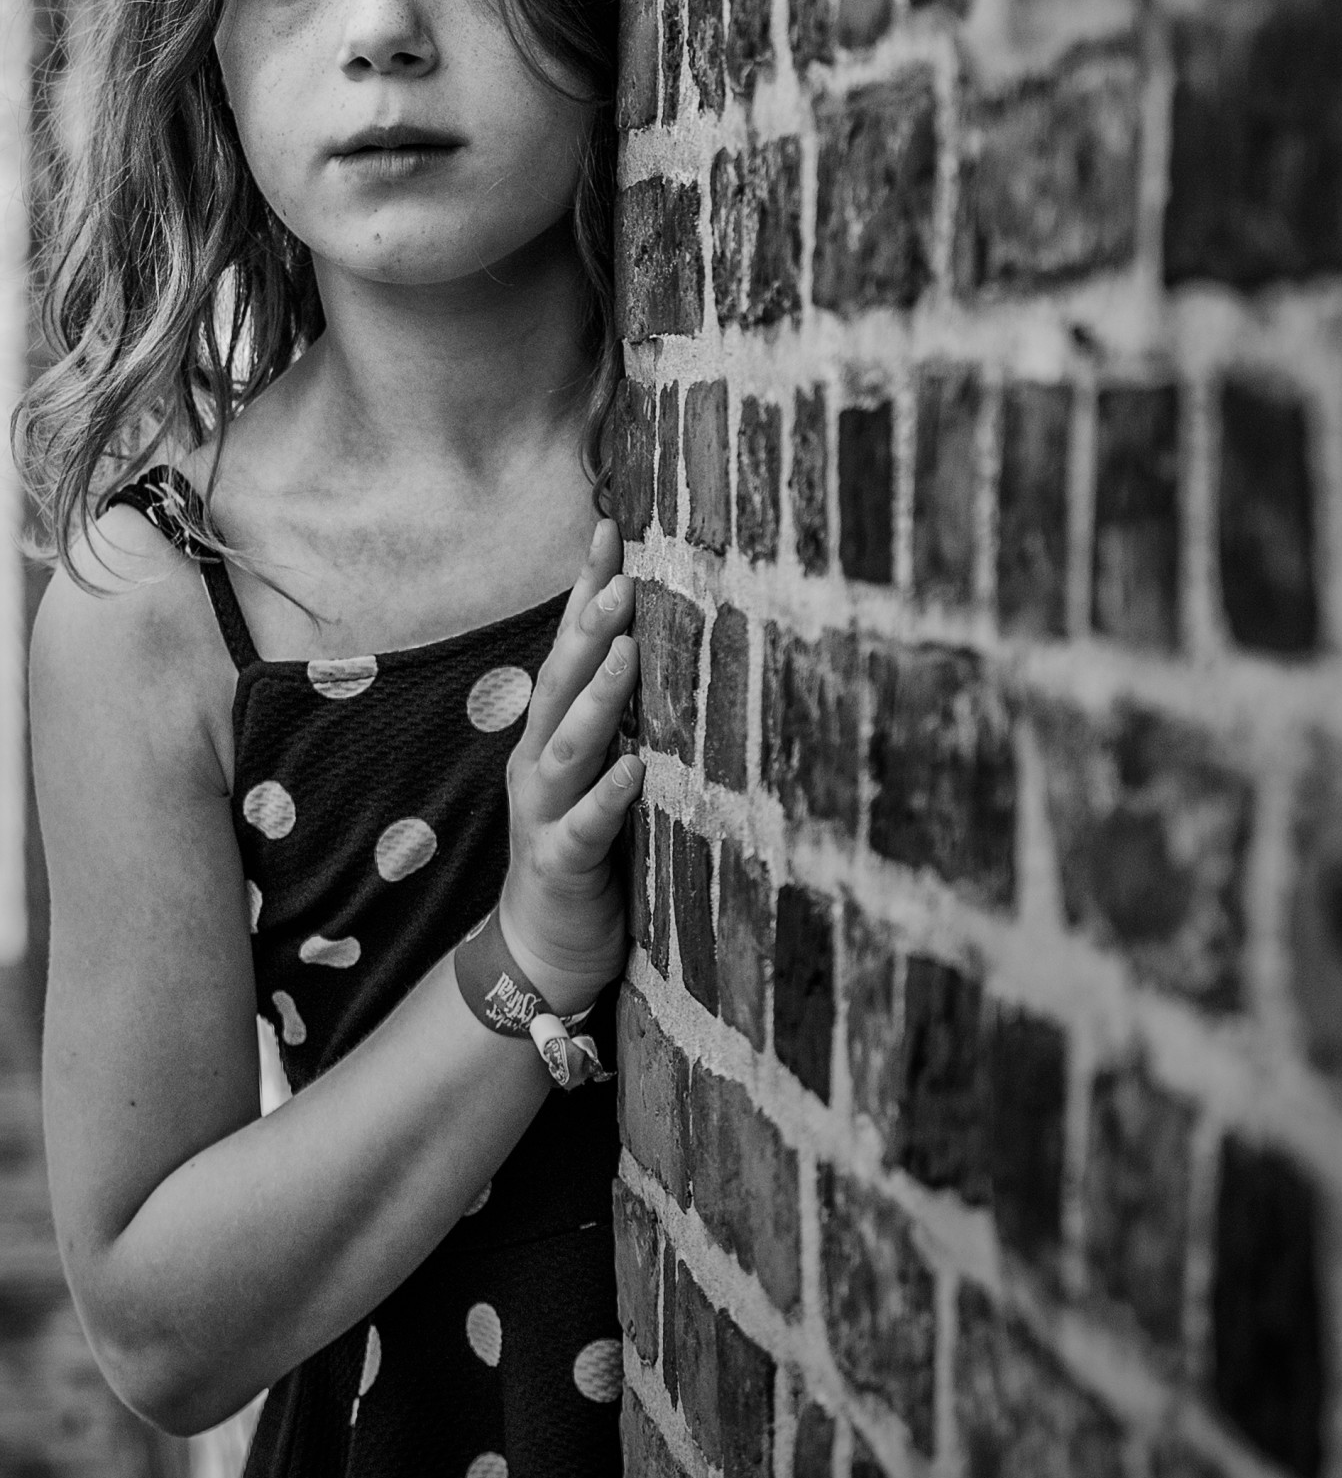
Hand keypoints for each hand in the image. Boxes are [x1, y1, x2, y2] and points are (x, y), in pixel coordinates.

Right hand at [500, 518, 640, 1023]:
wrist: (542, 950)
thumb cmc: (584, 848)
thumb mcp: (600, 769)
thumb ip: (621, 714)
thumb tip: (666, 642)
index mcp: (550, 735)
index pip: (569, 650)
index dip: (584, 588)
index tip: (610, 527)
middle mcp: (539, 763)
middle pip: (560, 683)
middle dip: (589, 626)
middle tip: (622, 573)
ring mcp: (543, 812)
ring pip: (566, 745)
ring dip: (597, 696)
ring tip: (628, 649)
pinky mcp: (560, 863)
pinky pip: (584, 825)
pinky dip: (607, 794)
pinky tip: (633, 768)